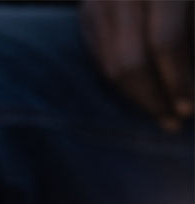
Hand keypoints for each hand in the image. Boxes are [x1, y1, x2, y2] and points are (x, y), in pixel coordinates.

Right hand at [81, 0, 193, 129]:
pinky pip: (100, 59)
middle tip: (172, 121)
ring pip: (110, 65)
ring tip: (161, 110)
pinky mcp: (89, 10)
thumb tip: (191, 89)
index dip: (178, 79)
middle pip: (129, 61)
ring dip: (137, 96)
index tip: (188, 109)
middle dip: (153, 97)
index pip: (165, 41)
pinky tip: (144, 89)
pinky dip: (122, 80)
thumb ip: (192, 39)